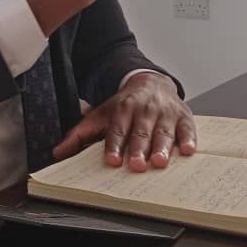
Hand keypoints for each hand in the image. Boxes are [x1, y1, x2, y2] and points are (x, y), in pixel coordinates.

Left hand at [52, 73, 196, 171]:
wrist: (151, 81)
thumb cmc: (125, 106)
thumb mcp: (101, 115)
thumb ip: (81, 134)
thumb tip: (58, 152)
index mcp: (122, 108)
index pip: (117, 129)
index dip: (114, 144)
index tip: (112, 160)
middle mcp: (144, 109)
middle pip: (140, 132)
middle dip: (138, 148)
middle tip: (136, 165)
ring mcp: (165, 113)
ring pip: (163, 132)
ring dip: (162, 147)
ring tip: (159, 162)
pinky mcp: (183, 116)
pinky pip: (187, 128)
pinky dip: (189, 139)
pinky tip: (188, 150)